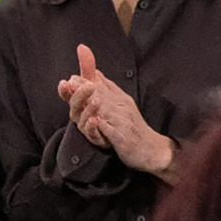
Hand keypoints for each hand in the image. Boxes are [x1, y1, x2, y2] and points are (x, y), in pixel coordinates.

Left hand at [59, 44, 175, 174]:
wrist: (151, 148)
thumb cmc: (132, 126)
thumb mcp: (121, 103)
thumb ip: (107, 88)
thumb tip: (95, 72)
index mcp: (118, 100)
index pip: (101, 89)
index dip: (85, 83)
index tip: (69, 78)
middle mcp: (121, 109)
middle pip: (102, 97)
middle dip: (87, 90)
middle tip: (71, 84)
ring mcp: (123, 123)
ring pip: (107, 112)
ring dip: (94, 105)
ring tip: (82, 98)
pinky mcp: (123, 139)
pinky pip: (113, 132)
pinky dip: (104, 127)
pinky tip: (95, 122)